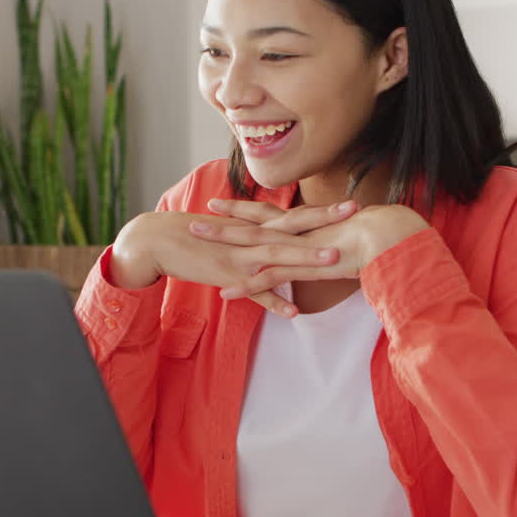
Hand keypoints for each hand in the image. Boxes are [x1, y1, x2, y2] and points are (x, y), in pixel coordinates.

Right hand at [108, 200, 361, 315]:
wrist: (160, 240)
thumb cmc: (198, 236)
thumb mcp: (233, 233)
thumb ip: (257, 237)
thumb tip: (278, 240)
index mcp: (257, 227)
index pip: (296, 216)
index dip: (324, 210)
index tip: (353, 204)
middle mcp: (253, 238)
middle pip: (295, 227)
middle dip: (326, 221)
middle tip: (355, 211)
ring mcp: (241, 257)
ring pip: (279, 257)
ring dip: (306, 257)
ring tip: (333, 259)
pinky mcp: (228, 276)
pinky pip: (256, 292)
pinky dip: (274, 301)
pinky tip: (294, 312)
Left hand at [192, 201, 427, 301]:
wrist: (389, 235)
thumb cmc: (380, 234)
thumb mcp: (352, 236)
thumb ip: (338, 239)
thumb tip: (338, 242)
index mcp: (306, 225)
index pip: (270, 214)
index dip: (246, 209)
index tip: (224, 204)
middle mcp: (297, 233)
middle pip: (252, 225)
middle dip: (224, 222)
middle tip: (196, 217)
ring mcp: (297, 248)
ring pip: (252, 245)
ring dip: (223, 244)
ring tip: (196, 241)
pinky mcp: (302, 267)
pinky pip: (268, 279)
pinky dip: (245, 286)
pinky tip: (224, 293)